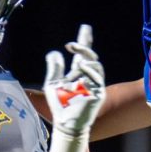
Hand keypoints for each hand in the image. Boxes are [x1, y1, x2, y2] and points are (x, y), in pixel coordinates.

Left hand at [43, 24, 105, 151]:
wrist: (66, 124)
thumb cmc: (59, 106)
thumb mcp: (52, 84)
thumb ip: (54, 68)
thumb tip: (54, 52)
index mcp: (77, 74)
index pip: (82, 54)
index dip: (84, 41)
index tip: (85, 28)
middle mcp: (87, 77)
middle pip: (90, 56)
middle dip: (84, 45)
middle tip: (74, 41)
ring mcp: (94, 84)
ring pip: (94, 64)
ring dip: (85, 55)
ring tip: (75, 51)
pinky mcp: (98, 92)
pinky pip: (96, 77)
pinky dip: (89, 70)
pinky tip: (81, 66)